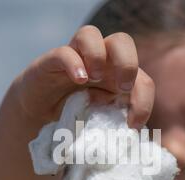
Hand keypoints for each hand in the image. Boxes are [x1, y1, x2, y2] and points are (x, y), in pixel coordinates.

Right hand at [15, 25, 154, 128]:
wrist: (40, 122)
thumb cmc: (76, 123)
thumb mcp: (102, 127)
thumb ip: (117, 126)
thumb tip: (134, 140)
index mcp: (117, 79)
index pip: (141, 79)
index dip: (144, 100)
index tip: (133, 124)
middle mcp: (98, 62)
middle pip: (121, 41)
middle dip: (128, 63)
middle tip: (123, 88)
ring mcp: (74, 59)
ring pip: (90, 34)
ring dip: (98, 54)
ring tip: (95, 78)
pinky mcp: (50, 64)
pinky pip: (63, 52)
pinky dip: (73, 63)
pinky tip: (79, 80)